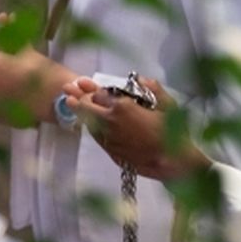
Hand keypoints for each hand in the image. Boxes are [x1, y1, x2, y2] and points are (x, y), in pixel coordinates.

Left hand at [67, 77, 208, 181]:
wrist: (170, 161)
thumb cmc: (172, 131)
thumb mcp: (168, 104)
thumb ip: (153, 88)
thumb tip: (141, 79)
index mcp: (121, 107)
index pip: (99, 94)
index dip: (94, 88)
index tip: (87, 83)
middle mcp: (109, 121)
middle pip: (86, 107)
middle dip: (77, 96)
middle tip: (68, 89)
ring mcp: (108, 138)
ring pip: (88, 122)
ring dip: (79, 111)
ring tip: (70, 102)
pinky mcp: (110, 151)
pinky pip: (96, 135)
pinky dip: (91, 126)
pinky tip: (90, 122)